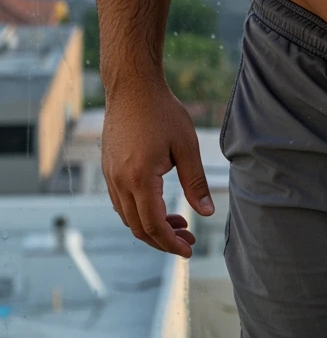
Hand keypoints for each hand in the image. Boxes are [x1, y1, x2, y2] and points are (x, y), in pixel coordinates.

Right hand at [102, 79, 214, 257]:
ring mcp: (110, 177)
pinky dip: (139, 212)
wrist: (132, 87)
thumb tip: (207, 212)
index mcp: (139, 179)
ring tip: (179, 222)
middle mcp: (119, 182)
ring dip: (151, 226)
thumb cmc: (162, 111)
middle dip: (163, 239)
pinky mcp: (108, 169)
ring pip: (128, 217)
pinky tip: (158, 205)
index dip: (170, 243)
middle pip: (138, 228)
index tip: (188, 250)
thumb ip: (195, 182)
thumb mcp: (186, 145)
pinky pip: (121, 203)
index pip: (153, 225)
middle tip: (188, 239)